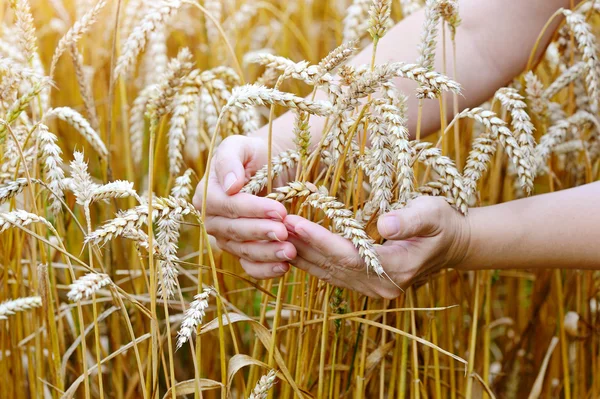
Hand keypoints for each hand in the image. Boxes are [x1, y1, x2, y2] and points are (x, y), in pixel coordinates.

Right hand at [193, 135, 296, 278]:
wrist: (270, 166)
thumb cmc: (254, 153)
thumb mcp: (240, 145)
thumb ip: (229, 160)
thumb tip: (230, 186)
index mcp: (207, 194)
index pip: (227, 206)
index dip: (252, 209)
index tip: (279, 209)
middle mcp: (213, 220)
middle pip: (234, 231)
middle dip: (261, 232)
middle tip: (285, 232)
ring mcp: (226, 238)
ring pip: (242, 251)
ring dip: (266, 253)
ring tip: (290, 251)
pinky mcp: (242, 252)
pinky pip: (249, 266)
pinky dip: (265, 270)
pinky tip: (284, 268)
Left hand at [284, 196, 470, 297]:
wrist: (454, 245)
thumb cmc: (444, 223)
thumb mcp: (433, 213)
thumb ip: (410, 219)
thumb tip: (384, 224)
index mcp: (396, 269)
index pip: (348, 256)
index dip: (319, 239)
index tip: (293, 221)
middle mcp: (380, 286)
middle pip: (331, 266)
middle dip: (301, 245)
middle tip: (272, 224)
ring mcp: (372, 289)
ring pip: (327, 272)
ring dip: (300, 254)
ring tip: (275, 232)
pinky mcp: (365, 284)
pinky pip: (331, 274)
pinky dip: (311, 260)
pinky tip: (292, 247)